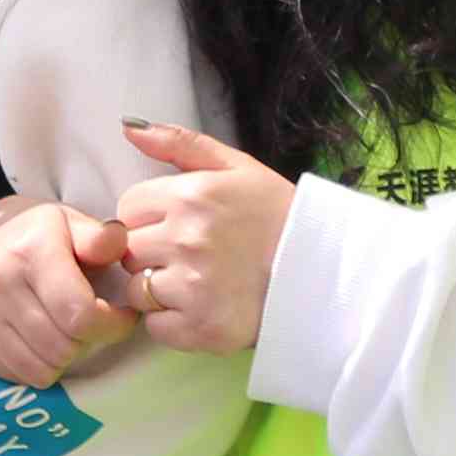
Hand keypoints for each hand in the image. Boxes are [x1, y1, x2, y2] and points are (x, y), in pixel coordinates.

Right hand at [0, 196, 136, 390]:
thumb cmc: (44, 236)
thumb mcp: (76, 224)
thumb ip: (101, 238)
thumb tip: (116, 238)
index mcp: (30, 251)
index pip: (80, 315)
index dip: (112, 326)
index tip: (123, 316)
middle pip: (61, 348)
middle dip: (87, 342)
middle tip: (90, 325)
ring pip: (38, 370)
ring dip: (61, 359)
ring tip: (65, 333)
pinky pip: (14, 375)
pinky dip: (35, 367)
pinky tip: (40, 341)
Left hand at [108, 119, 293, 358]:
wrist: (327, 271)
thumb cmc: (279, 216)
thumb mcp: (237, 166)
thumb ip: (180, 144)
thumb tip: (129, 128)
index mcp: (190, 196)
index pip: (128, 207)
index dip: (148, 217)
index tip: (175, 224)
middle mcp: (185, 240)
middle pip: (129, 250)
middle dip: (150, 252)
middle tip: (190, 255)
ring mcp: (192, 286)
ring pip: (137, 290)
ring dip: (158, 289)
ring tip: (198, 282)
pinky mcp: (201, 328)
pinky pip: (157, 327)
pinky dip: (172, 323)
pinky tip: (202, 308)